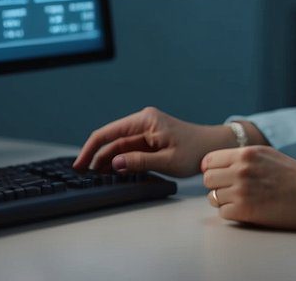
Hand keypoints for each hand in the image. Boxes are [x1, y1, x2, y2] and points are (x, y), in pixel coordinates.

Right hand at [73, 107, 234, 176]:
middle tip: (84, 175)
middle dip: (97, 156)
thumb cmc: (195, 151)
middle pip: (111, 139)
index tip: (79, 164)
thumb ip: (138, 161)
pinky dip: (119, 160)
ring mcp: (146, 130)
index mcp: (145, 120)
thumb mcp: (167, 160)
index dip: (91, 148)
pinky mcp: (150, 139)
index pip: (108, 133)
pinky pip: (129, 149)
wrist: (216, 147)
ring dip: (107, 160)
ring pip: (118, 146)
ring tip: (94, 176)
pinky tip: (111, 172)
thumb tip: (113, 163)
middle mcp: (143, 121)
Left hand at [201, 146, 295, 231]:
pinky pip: (223, 214)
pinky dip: (233, 214)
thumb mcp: (267, 155)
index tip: (221, 177)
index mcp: (246, 153)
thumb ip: (243, 158)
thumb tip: (218, 164)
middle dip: (217, 186)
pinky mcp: (245, 211)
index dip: (213, 170)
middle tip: (233, 192)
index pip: (209, 160)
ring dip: (225, 202)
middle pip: (208, 179)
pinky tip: (249, 211)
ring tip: (244, 202)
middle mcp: (240, 169)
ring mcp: (241, 190)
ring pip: (213, 198)